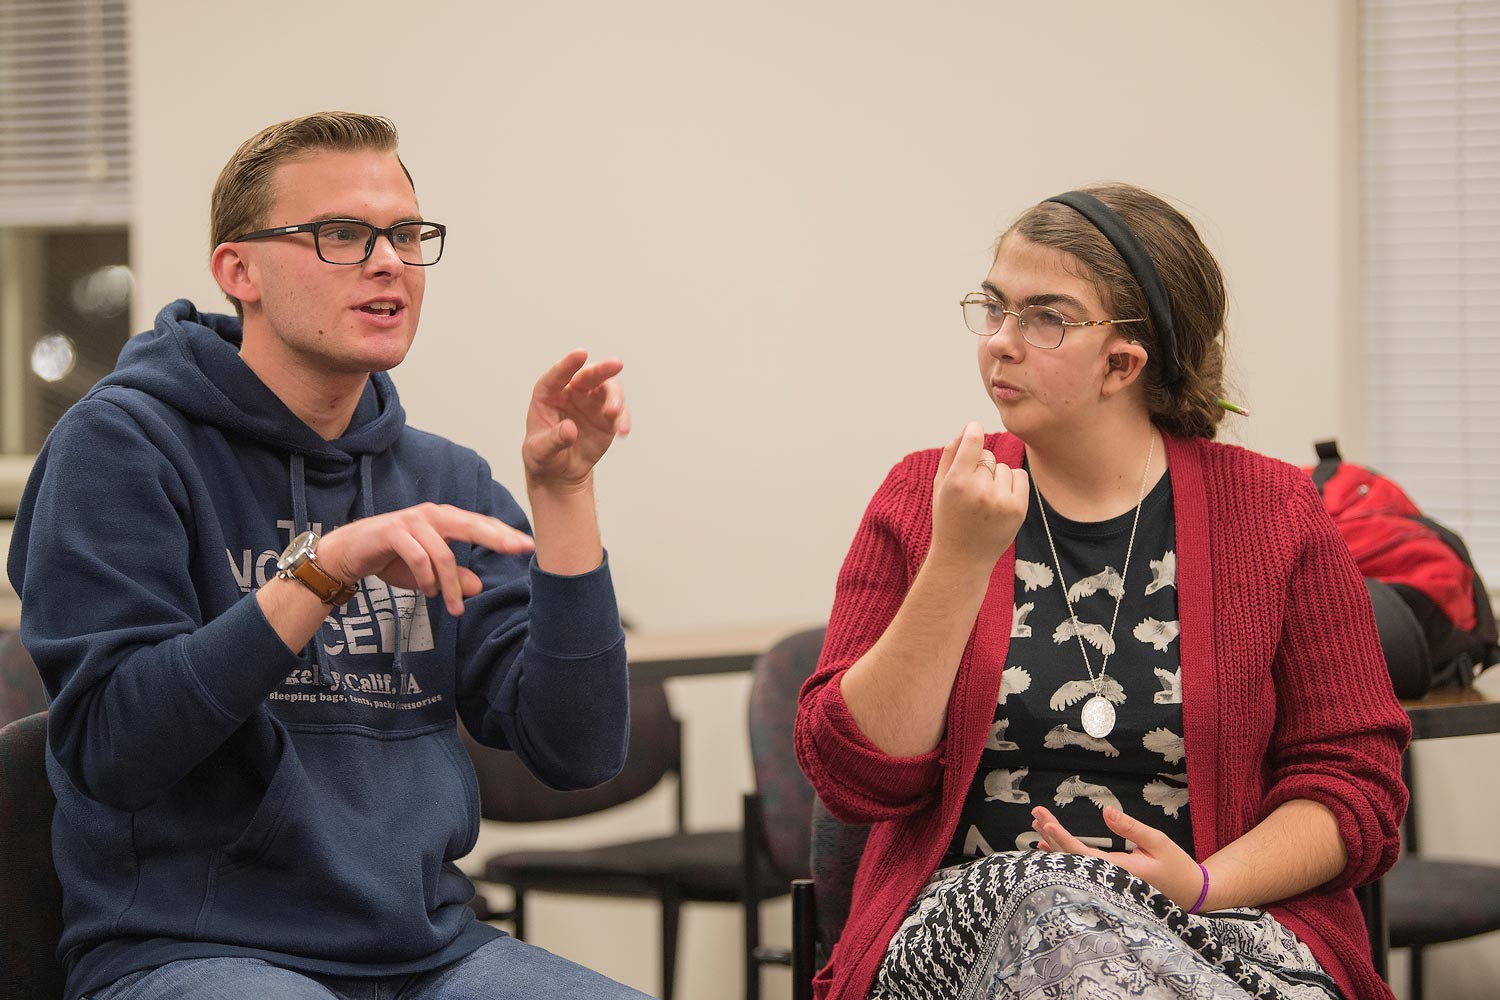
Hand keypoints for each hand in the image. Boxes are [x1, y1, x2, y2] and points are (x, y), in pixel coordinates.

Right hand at [316, 503, 534, 616]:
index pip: (480, 524)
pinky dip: (427, 579)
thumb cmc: (391, 558)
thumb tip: (478, 587)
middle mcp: (431, 514)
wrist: (348, 552)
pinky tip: (429, 593)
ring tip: (452, 608)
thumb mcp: (428, 573)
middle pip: (471, 525)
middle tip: (518, 550)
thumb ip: (452, 577)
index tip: (528, 545)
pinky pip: (419, 558)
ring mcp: (412, 521)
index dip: (503, 534)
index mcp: (444, 519)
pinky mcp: (393, 532)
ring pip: (443, 553)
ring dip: (449, 585)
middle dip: (496, 538)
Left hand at [522, 350, 629, 491]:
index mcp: (548, 395)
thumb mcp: (540, 451)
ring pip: (608, 389)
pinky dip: (623, 419)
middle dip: (602, 369)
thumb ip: (553, 439)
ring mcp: (591, 404)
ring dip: (615, 398)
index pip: (557, 375)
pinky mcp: (607, 418)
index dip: (568, 364)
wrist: (559, 472)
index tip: (581, 354)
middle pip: (588, 375)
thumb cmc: (543, 455)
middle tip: (616, 365)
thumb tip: (570, 429)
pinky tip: (622, 430)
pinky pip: (619, 414)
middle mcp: (572, 393)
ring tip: (614, 413)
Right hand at [929, 421, 1028, 573]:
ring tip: (984, 500)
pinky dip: (1012, 483)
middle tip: (970, 490)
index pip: (973, 441)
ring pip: (1003, 467)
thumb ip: (950, 455)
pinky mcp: (1018, 509)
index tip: (974, 428)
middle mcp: (980, 490)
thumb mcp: (940, 487)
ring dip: (995, 478)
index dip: (973, 431)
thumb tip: (968, 429)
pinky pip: (1019, 476)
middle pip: (987, 456)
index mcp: (957, 482)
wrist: (963, 559)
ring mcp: (1001, 500)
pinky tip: (999, 501)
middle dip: (979, 466)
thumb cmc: (949, 519)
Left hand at [1031, 805, 1207, 908]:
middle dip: (1052, 835)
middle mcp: (1108, 880)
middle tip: (1035, 813)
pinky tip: (1049, 846)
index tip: (1045, 822)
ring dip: (1055, 844)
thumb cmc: (1176, 866)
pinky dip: (1065, 854)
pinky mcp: (1108, 882)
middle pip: (1072, 858)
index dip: (1062, 838)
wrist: (1191, 893)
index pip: (1083, 854)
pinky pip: (1081, 869)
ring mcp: (1106, 884)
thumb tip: (1105, 811)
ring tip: (1036, 825)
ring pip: (1074, 864)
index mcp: (1120, 871)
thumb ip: (1130, 827)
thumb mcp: (1158, 841)